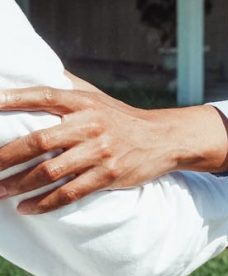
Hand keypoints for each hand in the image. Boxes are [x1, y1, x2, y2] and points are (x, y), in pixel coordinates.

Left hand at [0, 86, 227, 213]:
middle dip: (6, 156)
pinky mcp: (108, 176)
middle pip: (39, 141)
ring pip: (51, 172)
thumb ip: (67, 86)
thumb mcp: (97, 97)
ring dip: (19, 184)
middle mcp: (90, 125)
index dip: (15, 98)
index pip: (44, 95)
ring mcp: (100, 152)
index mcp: (84, 102)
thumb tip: (37, 67)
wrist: (163, 139)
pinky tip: (26, 208)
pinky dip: (45, 203)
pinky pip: (70, 193)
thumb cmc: (121, 118)